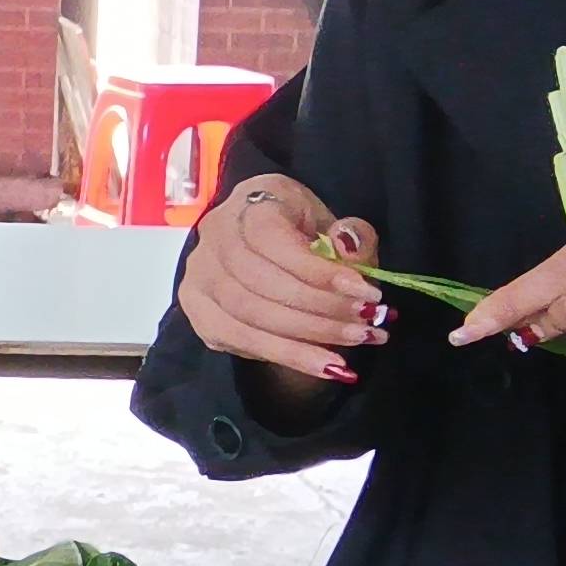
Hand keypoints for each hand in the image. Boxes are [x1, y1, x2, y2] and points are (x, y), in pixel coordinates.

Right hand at [177, 175, 387, 387]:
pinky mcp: (198, 310)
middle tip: (366, 325)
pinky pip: (239, 339)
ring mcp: (199, 273)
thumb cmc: (308, 238)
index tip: (366, 292)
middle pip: (257, 281)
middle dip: (319, 309)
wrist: (270, 256)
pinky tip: (325, 365)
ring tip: (352, 349)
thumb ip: (354, 237)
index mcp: (252, 200)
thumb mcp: (340, 229)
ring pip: (247, 315)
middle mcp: (214, 233)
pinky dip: (286, 356)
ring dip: (305, 338)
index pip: (272, 239)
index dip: (317, 270)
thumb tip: (348, 246)